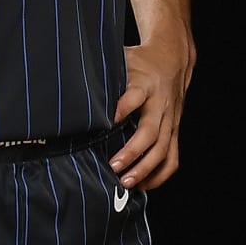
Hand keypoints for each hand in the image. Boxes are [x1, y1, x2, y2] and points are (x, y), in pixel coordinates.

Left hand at [110, 34, 193, 189]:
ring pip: (162, 149)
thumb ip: (102, 75)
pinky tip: (144, 185)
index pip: (133, 97)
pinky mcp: (174, 130)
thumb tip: (72, 89)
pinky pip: (172, 157)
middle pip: (150, 131)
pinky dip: (160, 174)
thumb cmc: (139, 62)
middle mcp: (159, 104)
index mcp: (144, 84)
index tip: (107, 122)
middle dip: (132, 151)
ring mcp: (169, 120)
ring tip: (126, 182)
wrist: (172, 59)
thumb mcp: (121, 60)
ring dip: (145, 168)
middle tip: (113, 166)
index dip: (122, 109)